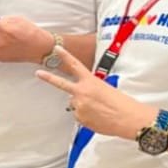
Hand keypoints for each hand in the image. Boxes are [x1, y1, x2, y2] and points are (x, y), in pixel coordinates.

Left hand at [34, 46, 155, 139]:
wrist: (129, 119)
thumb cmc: (123, 104)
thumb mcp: (106, 89)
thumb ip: (90, 90)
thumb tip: (81, 97)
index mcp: (90, 82)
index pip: (75, 65)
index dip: (64, 56)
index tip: (56, 48)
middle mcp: (82, 92)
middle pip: (61, 83)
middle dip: (48, 78)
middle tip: (38, 73)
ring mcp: (79, 105)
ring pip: (74, 104)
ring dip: (83, 106)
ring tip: (99, 110)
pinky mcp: (80, 118)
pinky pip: (79, 116)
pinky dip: (86, 117)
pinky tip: (98, 117)